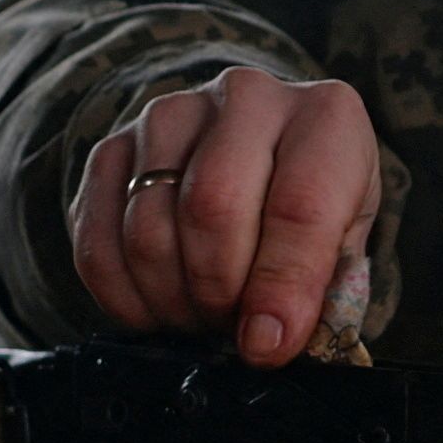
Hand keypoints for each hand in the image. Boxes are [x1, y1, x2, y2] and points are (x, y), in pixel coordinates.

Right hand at [68, 67, 380, 364]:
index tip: (267, 343)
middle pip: (211, 208)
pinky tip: (158, 309)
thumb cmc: (313, 204)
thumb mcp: (346, 241)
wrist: (261, 151)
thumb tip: (267, 342)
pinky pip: (96, 240)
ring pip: (147, 229)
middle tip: (231, 328)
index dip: (281, 285)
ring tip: (202, 317)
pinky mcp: (112, 148)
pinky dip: (123, 297)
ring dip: (171, 300)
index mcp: (327, 116)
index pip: (300, 203)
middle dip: (217, 293)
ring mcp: (170, 116)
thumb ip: (320, 290)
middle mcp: (246, 98)